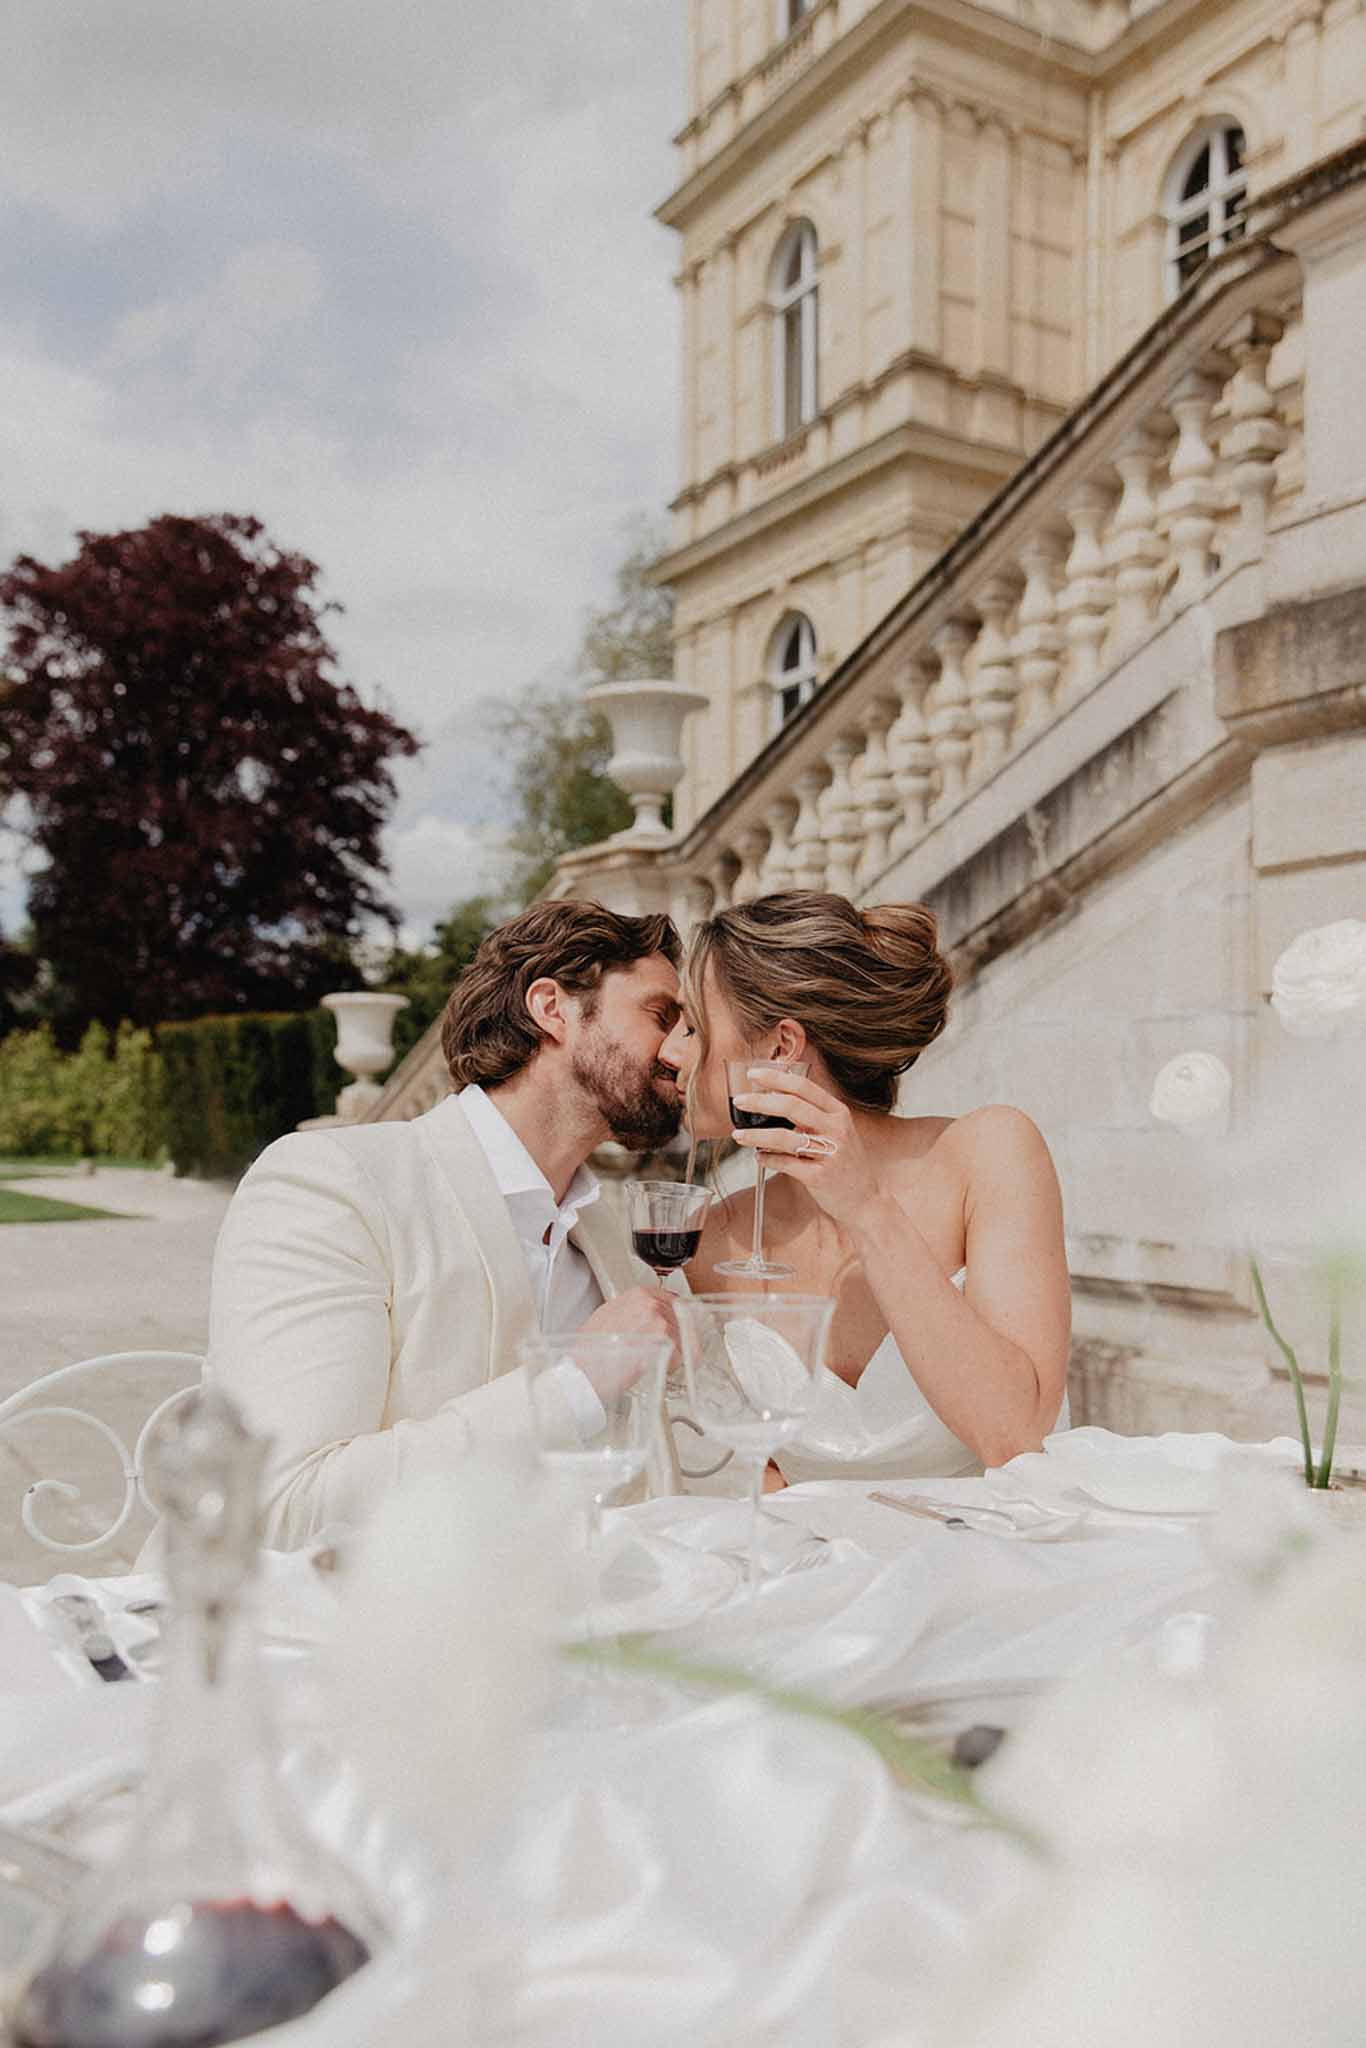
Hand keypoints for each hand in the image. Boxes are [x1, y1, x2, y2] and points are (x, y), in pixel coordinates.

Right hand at [578, 1286, 679, 1391]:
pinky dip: (674, 1366)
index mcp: (638, 1295)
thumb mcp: (608, 1316)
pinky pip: (683, 1356)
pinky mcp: (666, 1343)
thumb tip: (647, 1317)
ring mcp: (660, 1322)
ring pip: (684, 1339)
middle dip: (676, 1338)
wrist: (587, 1371)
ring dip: (675, 1353)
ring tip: (656, 1362)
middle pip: (681, 1321)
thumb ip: (632, 1311)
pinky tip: (658, 1368)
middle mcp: (651, 1304)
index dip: (675, 1318)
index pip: (673, 1300)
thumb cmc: (592, 1350)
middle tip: (665, 1352)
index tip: (676, 1328)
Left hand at [730, 1069, 879, 1229]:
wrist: (865, 1199)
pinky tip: (758, 1158)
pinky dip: (768, 1160)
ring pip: (785, 1138)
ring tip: (738, 1135)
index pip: (803, 1087)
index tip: (754, 1073)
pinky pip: (786, 1164)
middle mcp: (837, 1129)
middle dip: (760, 1101)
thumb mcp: (837, 1131)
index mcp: (838, 1112)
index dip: (776, 1078)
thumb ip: (813, 1114)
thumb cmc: (844, 1162)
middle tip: (739, 1101)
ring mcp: (830, 1153)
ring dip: (756, 1136)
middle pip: (791, 1106)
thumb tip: (773, 1096)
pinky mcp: (820, 1177)